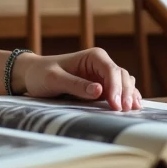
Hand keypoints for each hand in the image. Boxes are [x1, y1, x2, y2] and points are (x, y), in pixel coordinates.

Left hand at [14, 48, 141, 110]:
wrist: (33, 75)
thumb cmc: (42, 74)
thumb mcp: (54, 79)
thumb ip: (76, 84)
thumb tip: (99, 90)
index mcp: (93, 56)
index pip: (111, 70)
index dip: (117, 87)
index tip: (115, 105)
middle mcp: (101, 63)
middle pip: (122, 77)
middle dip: (125, 93)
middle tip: (124, 111)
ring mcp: (103, 75)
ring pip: (124, 83)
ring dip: (129, 95)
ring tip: (132, 110)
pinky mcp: (102, 86)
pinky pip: (120, 90)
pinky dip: (127, 97)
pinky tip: (133, 107)